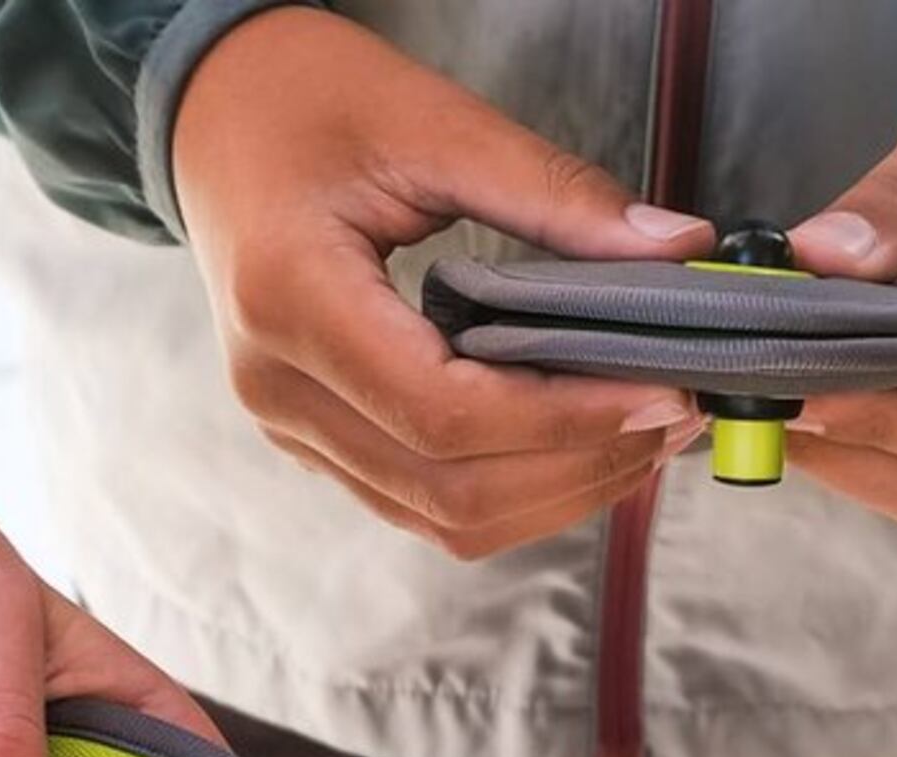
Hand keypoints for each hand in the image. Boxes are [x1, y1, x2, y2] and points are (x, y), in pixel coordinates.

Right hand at [174, 8, 709, 558]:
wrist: (218, 113)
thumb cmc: (308, 101)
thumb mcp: (434, 123)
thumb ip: (555, 194)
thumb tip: (678, 249)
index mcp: (290, 299)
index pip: (445, 413)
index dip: (567, 420)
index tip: (661, 392)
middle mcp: (276, 386)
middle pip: (447, 489)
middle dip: (576, 468)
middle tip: (674, 418)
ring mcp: (288, 424)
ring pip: (437, 517)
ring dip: (552, 494)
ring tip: (642, 436)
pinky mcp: (313, 435)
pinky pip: (419, 498)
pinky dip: (510, 488)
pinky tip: (578, 441)